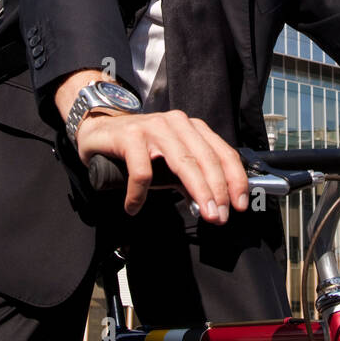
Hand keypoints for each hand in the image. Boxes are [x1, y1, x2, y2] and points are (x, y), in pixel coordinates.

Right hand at [74, 110, 250, 223]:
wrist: (99, 130)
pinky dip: (139, 194)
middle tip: (220, 216)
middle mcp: (177, 123)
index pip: (223, 152)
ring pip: (183, 163)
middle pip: (206, 159)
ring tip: (202, 215)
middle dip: (218, 190)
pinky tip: (134, 207)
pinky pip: (141, 171)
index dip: (235, 179)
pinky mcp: (130, 136)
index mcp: (193, 128)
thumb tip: (212, 205)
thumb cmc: (138, 150)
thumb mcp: (170, 165)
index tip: (240, 204)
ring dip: (197, 191)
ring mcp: (154, 128)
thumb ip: (190, 182)